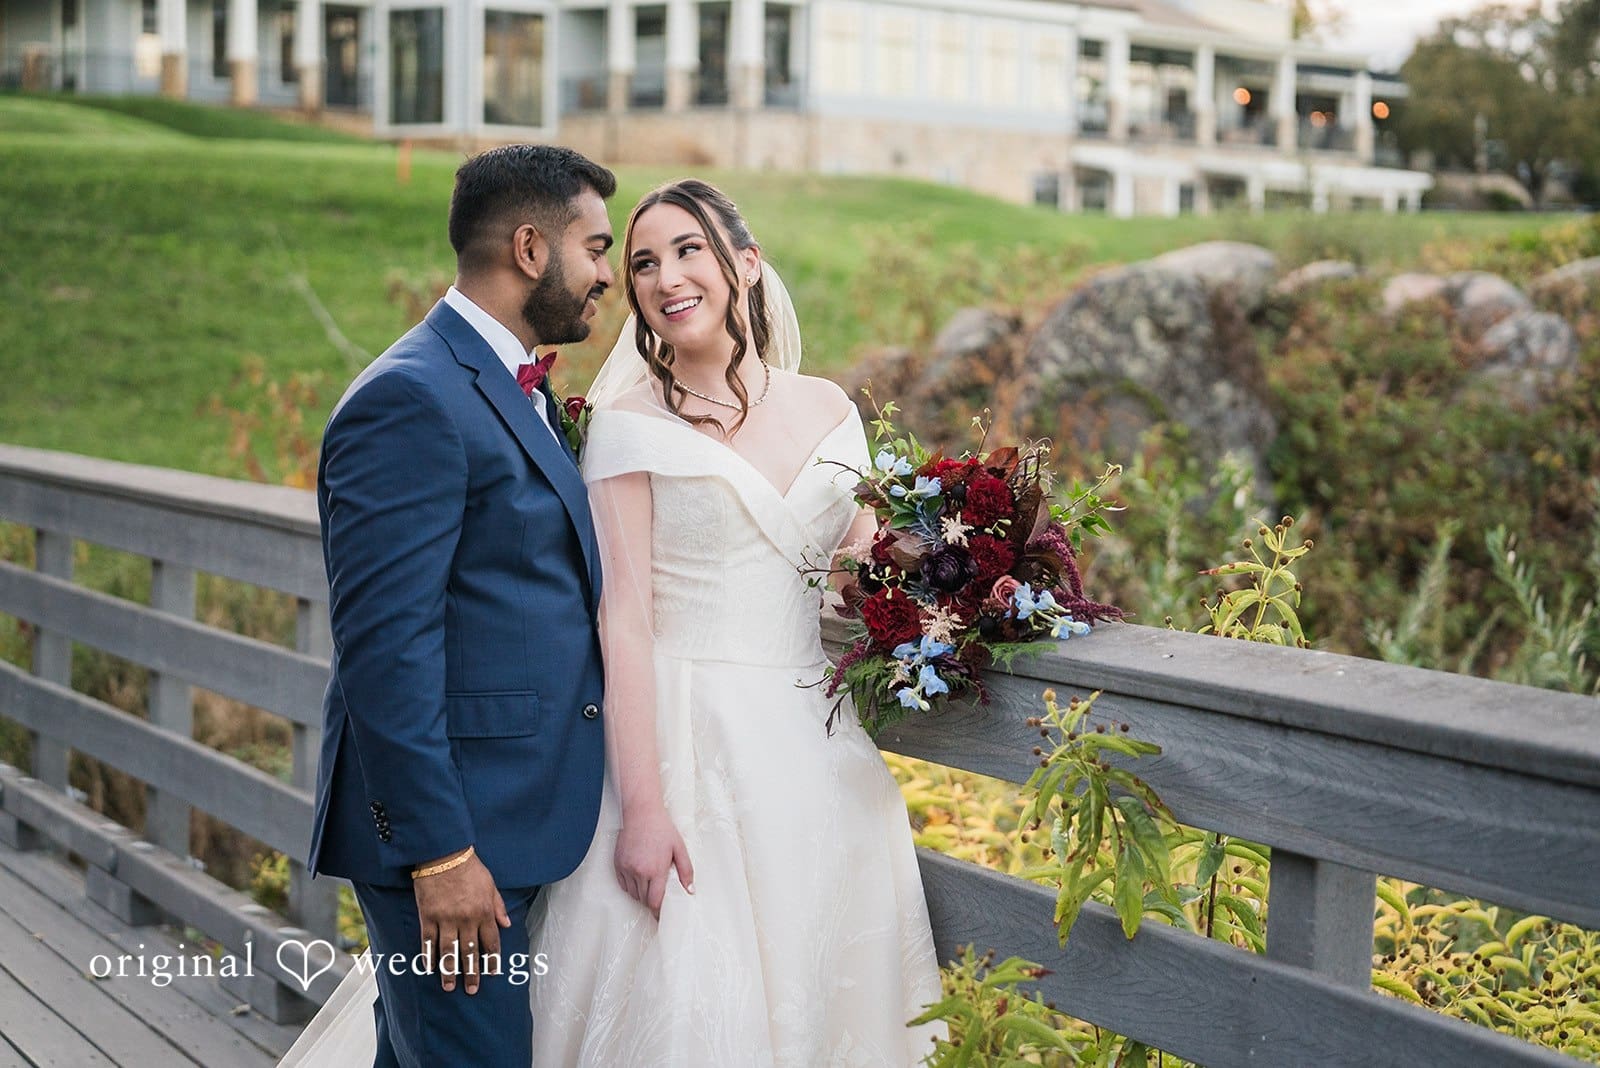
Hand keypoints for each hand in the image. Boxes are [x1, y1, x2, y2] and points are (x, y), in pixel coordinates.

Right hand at [412, 850, 510, 993]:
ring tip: (449, 987)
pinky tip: (430, 968)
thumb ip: (498, 906)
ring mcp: (446, 920)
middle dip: (471, 973)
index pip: (491, 942)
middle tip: (471, 990)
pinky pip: (428, 942)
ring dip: (449, 971)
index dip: (491, 960)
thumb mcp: (491, 884)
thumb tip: (507, 925)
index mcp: (484, 912)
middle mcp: (467, 919)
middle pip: (470, 952)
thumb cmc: (469, 868)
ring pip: (448, 952)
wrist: (444, 855)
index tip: (491, 974)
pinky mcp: (428, 917)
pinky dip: (428, 956)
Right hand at [614, 803, 693, 919]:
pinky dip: (630, 886)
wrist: (641, 813)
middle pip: (643, 899)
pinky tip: (637, 878)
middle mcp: (639, 871)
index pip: (655, 901)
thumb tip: (690, 890)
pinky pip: (623, 884)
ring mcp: (626, 868)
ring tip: (648, 886)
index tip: (661, 916)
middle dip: (651, 902)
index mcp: (656, 870)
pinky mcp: (618, 863)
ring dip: (640, 894)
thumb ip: (686, 870)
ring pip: (632, 893)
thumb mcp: (679, 848)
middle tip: (657, 898)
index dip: (658, 912)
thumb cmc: (662, 829)